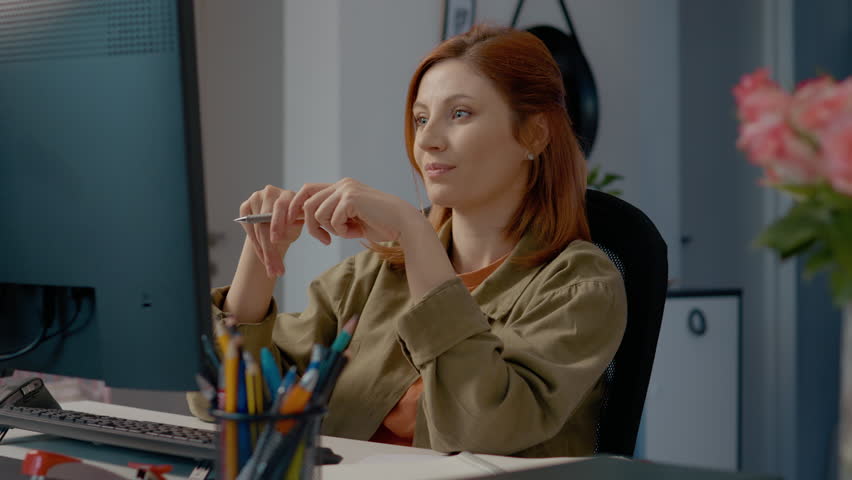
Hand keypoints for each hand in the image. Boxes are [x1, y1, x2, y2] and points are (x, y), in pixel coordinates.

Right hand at [239, 185, 303, 276]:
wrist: (277, 225)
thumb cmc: (292, 225)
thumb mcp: (301, 225)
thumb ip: (309, 228)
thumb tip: (327, 240)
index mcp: (289, 195)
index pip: (280, 207)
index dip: (277, 224)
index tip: (276, 241)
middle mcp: (271, 192)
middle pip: (265, 219)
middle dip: (269, 247)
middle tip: (275, 268)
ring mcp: (256, 198)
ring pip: (255, 226)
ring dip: (261, 249)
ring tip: (271, 268)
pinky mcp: (245, 206)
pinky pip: (247, 226)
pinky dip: (254, 243)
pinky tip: (262, 257)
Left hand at [287, 178, 420, 244]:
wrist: (402, 223)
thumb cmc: (379, 224)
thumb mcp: (350, 219)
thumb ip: (332, 216)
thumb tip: (309, 222)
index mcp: (341, 186)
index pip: (308, 190)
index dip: (295, 206)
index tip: (291, 222)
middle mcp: (342, 184)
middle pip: (308, 203)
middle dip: (311, 225)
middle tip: (324, 240)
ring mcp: (346, 189)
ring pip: (318, 213)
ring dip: (330, 229)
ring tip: (347, 232)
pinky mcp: (351, 199)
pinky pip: (333, 220)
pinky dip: (342, 231)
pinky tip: (355, 231)